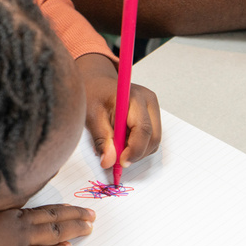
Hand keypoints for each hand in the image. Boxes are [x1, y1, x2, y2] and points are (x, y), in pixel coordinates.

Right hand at [0, 205, 95, 245]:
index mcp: (7, 212)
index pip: (40, 209)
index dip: (58, 208)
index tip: (72, 206)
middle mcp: (17, 222)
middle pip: (54, 216)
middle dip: (75, 214)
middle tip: (92, 214)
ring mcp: (20, 238)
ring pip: (55, 231)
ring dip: (74, 229)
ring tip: (89, 227)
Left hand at [75, 53, 160, 168]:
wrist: (98, 82)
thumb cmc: (93, 94)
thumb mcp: (91, 116)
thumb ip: (101, 139)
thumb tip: (109, 161)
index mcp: (134, 97)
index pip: (143, 129)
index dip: (134, 150)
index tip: (121, 162)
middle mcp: (149, 101)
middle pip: (153, 137)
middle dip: (137, 154)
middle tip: (117, 160)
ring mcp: (153, 108)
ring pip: (154, 141)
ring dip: (137, 151)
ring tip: (117, 145)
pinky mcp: (153, 115)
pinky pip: (151, 139)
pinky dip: (139, 146)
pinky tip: (124, 140)